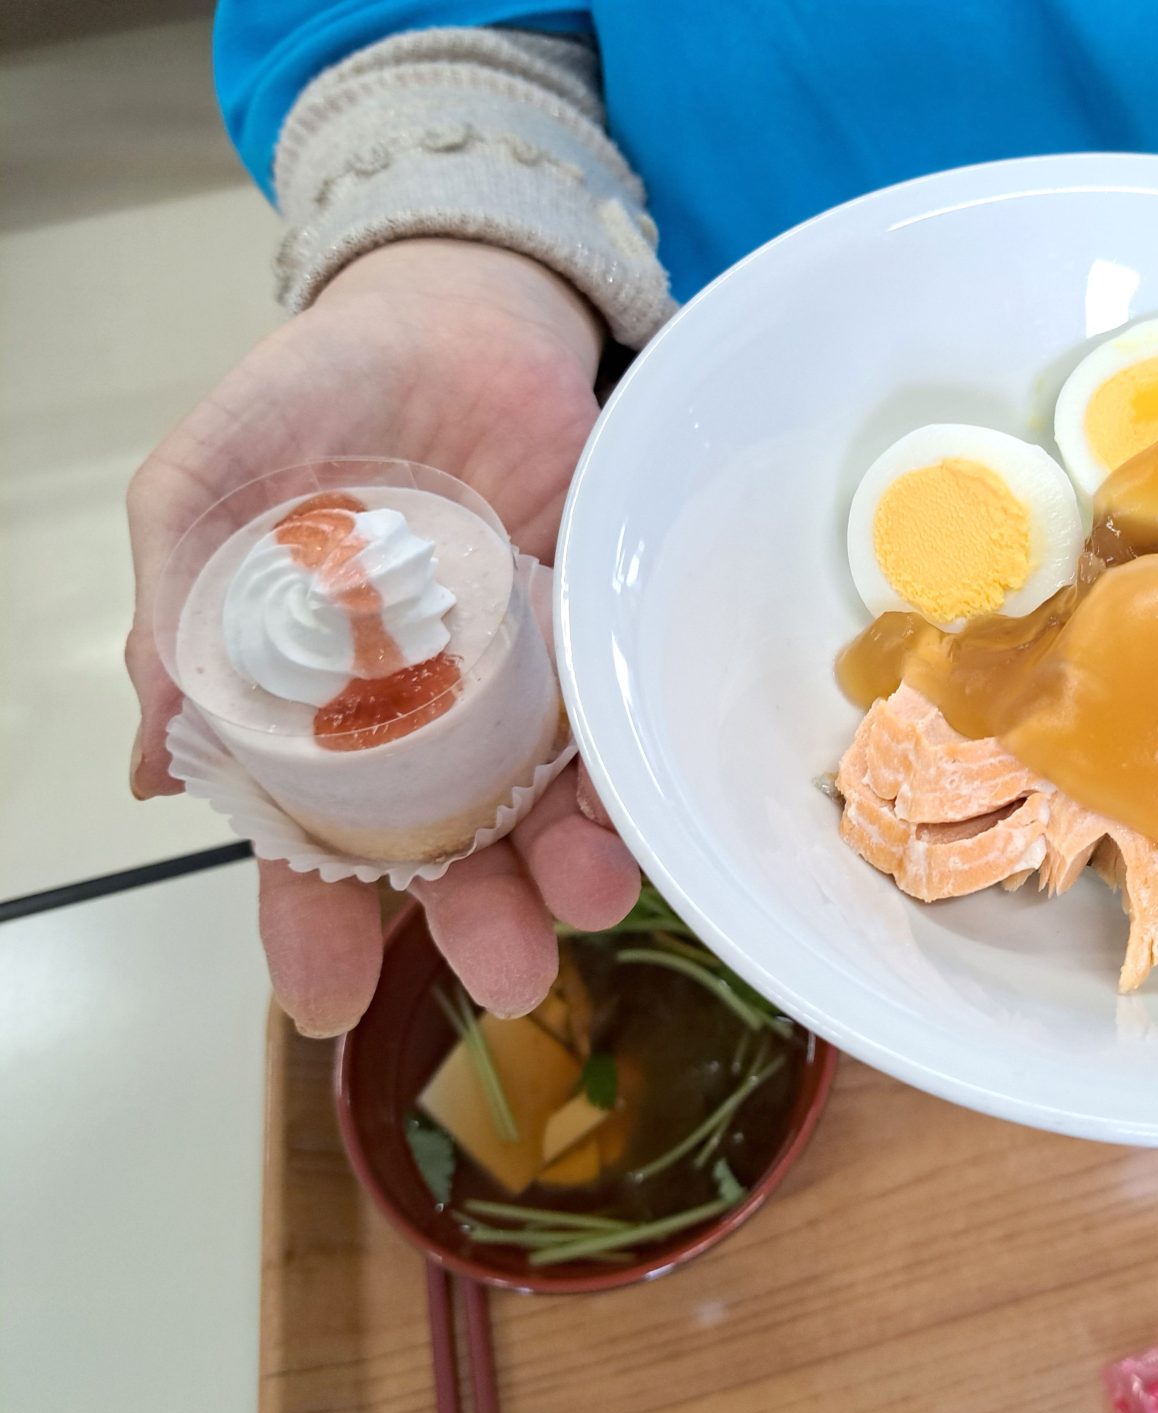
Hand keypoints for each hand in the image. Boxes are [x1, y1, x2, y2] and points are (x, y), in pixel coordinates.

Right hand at [126, 239, 640, 1034]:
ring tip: (589, 897)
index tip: (327, 999)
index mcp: (314, 703)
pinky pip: (620, 717)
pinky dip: (632, 767)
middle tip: (506, 973)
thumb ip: (180, 605)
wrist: (459, 308)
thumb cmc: (322, 389)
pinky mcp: (598, 638)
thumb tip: (154, 762)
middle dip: (474, 920)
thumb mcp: (214, 477)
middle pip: (446, 849)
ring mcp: (519, 684)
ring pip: (544, 805)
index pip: (308, 839)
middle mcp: (424, 718)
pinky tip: (643, 802)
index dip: (314, 923)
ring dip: (567, 864)